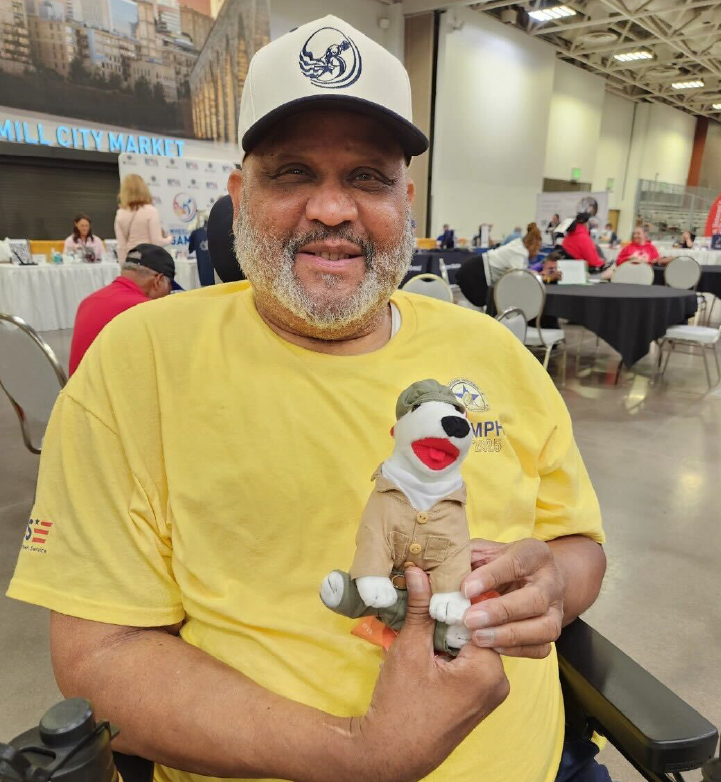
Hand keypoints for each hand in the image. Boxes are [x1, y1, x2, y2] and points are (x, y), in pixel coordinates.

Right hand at [353, 568, 508, 781]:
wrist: (391, 753)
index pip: (478, 616)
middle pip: (477, 630)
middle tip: (425, 598)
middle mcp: (499, 682)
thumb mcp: (409, 649)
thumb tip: (419, 570)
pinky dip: (450, 652)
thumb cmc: (401, 703)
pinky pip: (469, 664)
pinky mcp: (479, 702)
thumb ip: (420, 608)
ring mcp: (491, 695)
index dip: (453, 596)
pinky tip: (428, 646)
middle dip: (450, 615)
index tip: (435, 580)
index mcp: (489, 668)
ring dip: (448, 633)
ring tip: (423, 620)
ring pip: (471, 646)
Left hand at [460, 538, 564, 658]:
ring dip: (509, 635)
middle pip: (535, 599)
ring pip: (544, 627)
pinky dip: (517, 650)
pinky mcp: (552, 631)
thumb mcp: (485, 551)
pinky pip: (541, 647)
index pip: (516, 563)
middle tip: (469, 619)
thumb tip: (445, 571)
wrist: (529, 577)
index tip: (465, 589)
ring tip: (477, 637)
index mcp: (535, 554)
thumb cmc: (498, 562)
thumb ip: (469, 557)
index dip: (490, 576)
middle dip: (501, 611)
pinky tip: (492, 646)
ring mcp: (556, 609)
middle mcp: (551, 581)